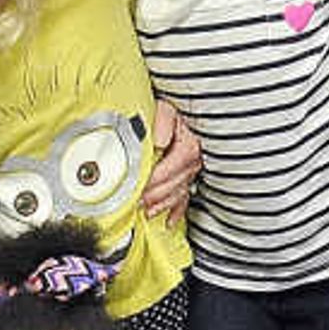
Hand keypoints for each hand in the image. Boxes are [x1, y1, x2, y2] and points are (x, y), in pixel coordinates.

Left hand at [140, 100, 200, 219]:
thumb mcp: (168, 108)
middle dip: (154, 195)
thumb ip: (163, 121)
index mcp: (188, 147)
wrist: (190, 109)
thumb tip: (157, 140)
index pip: (166, 170)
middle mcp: (193, 161)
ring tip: (147, 212)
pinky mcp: (191, 175)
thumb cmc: (177, 108)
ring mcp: (193, 170)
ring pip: (178, 194)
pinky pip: (186, 198)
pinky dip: (177, 211)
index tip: (135, 187)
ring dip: (162, 205)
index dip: (150, 181)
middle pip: (172, 185)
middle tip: (135, 202)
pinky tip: (169, 221)